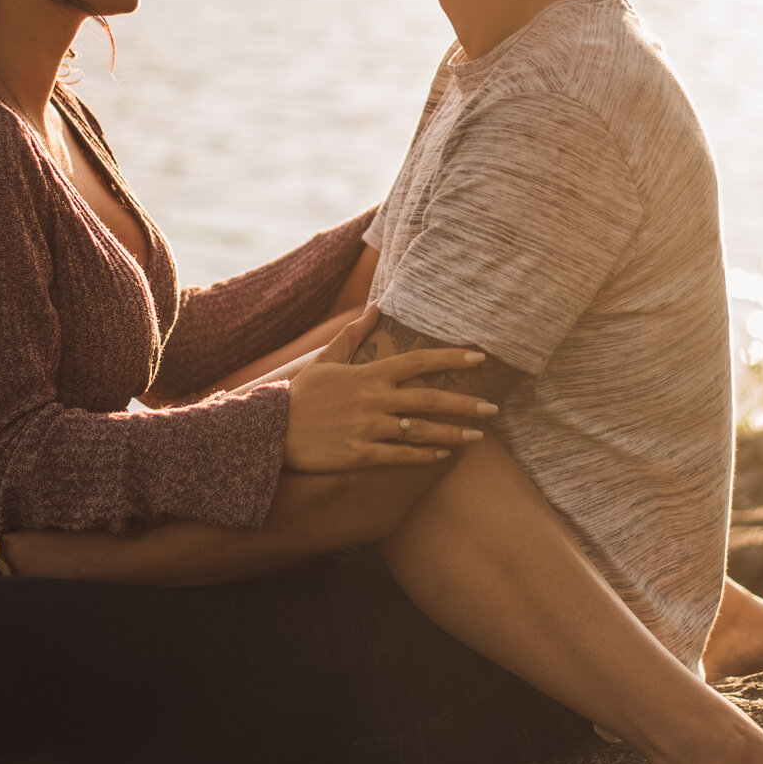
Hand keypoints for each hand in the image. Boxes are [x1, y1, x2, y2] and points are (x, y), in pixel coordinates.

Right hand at [281, 306, 499, 473]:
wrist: (270, 431)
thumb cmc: (302, 396)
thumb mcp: (326, 360)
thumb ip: (354, 335)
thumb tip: (376, 307)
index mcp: (368, 374)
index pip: (418, 361)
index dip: (451, 357)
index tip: (480, 357)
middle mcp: (372, 399)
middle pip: (428, 397)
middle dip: (464, 402)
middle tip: (493, 407)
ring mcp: (367, 428)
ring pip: (420, 429)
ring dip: (452, 432)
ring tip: (478, 436)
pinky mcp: (359, 454)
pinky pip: (400, 456)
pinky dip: (424, 455)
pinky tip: (444, 454)